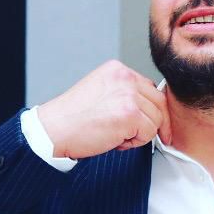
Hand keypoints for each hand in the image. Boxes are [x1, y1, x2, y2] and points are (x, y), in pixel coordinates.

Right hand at [36, 61, 169, 159]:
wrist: (54, 130)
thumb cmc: (72, 118)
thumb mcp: (101, 92)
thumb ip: (124, 94)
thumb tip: (148, 108)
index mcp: (117, 70)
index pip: (149, 88)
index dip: (152, 109)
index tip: (154, 122)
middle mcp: (124, 78)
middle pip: (159, 102)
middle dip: (155, 123)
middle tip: (145, 136)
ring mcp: (128, 95)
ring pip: (156, 119)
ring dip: (140, 134)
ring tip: (116, 136)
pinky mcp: (129, 114)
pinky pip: (149, 133)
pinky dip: (134, 143)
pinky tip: (115, 140)